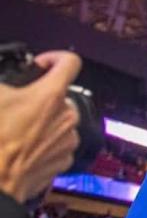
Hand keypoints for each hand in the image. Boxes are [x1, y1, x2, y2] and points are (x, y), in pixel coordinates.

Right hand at [0, 51, 81, 202]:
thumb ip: (4, 85)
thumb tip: (6, 85)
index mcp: (51, 95)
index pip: (70, 61)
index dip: (54, 58)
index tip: (41, 64)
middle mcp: (67, 116)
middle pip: (59, 96)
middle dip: (39, 98)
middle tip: (16, 106)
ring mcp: (69, 139)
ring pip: (59, 121)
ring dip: (42, 121)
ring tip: (16, 130)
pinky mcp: (65, 159)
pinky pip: (58, 143)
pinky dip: (44, 142)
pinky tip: (24, 147)